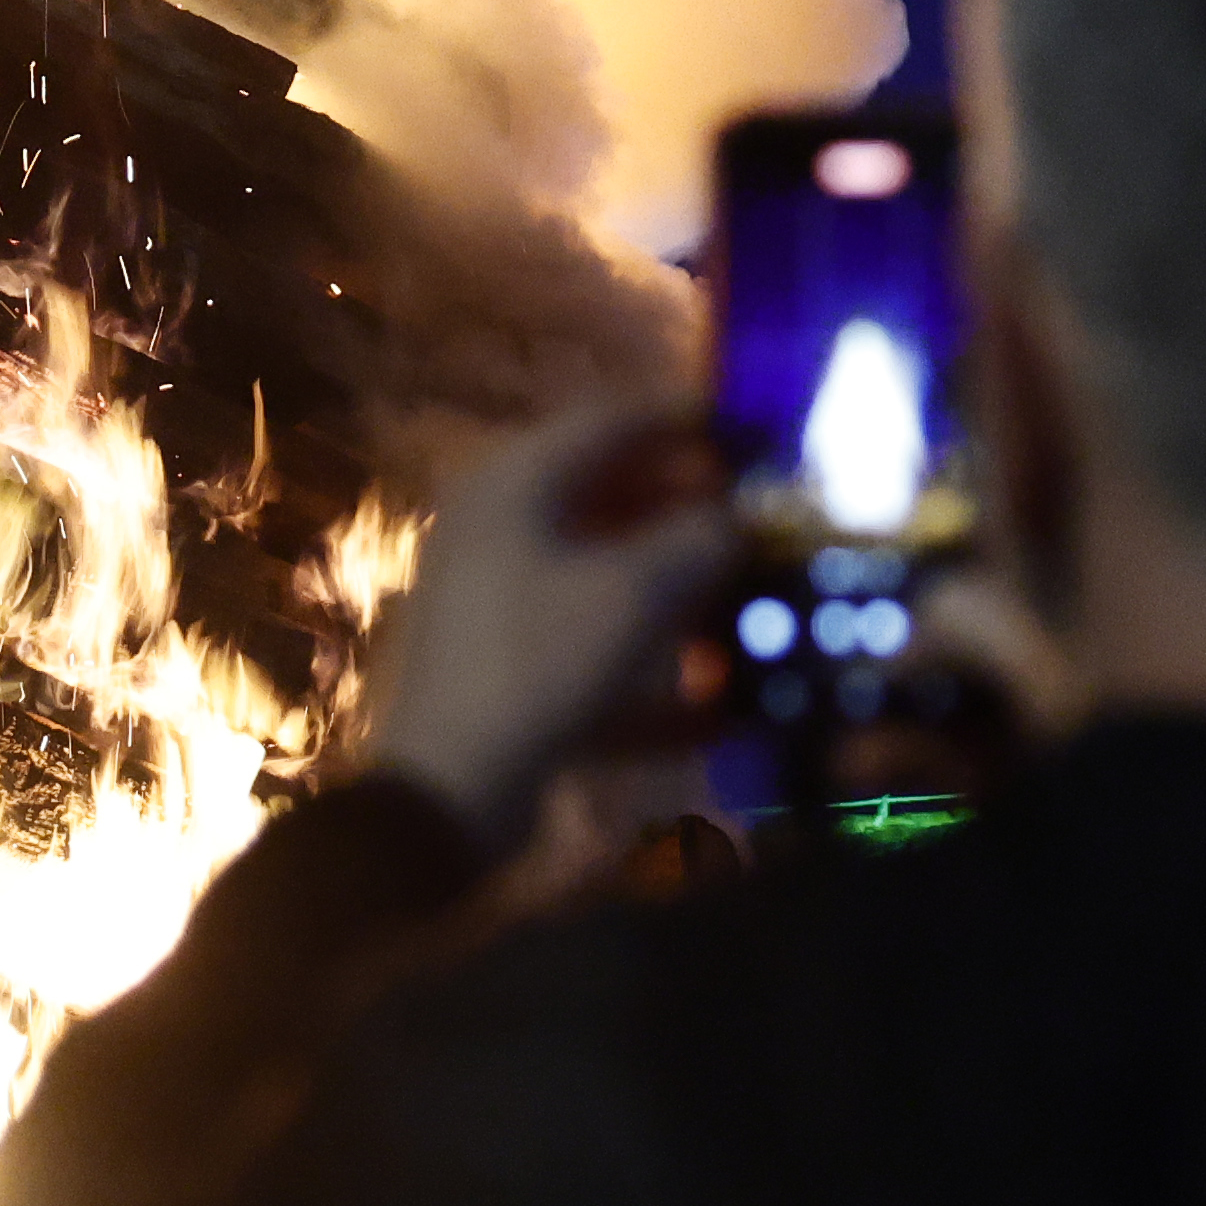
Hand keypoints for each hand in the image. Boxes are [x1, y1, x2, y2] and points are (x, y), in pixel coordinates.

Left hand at [351, 404, 741, 858]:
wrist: (450, 786)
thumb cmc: (541, 663)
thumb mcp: (636, 593)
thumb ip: (697, 540)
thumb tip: (733, 519)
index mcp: (513, 482)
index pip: (611, 420)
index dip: (686, 418)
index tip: (752, 428)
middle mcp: (495, 524)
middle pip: (604, 491)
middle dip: (684, 499)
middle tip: (755, 511)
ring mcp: (492, 593)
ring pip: (598, 563)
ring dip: (669, 571)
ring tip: (741, 583)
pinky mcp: (504, 658)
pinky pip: (587, 631)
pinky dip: (643, 645)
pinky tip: (707, 687)